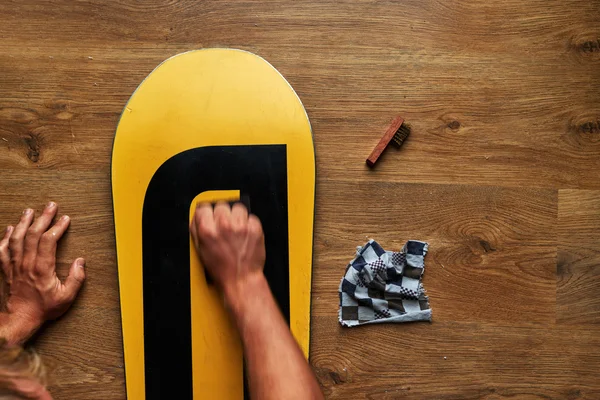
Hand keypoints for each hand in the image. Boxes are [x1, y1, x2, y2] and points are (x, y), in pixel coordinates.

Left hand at [0, 202, 85, 345]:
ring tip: (30, 211)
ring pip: (17, 238)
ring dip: (24, 222)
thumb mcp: (66, 297)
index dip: (57, 227)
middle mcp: (26, 264)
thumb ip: (76, 279)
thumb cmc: (43, 309)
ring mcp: (14, 265)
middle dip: (43, 218)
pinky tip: (10, 228)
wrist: (18, 320)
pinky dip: (6, 237)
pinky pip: (2, 249)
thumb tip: (81, 262)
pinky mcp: (6, 269)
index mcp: (42, 268)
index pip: (49, 241)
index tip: (65, 219)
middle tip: (50, 206)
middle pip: (33, 234)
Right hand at [190, 202, 265, 302]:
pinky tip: (246, 234)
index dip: (207, 213)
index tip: (210, 217)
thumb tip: (198, 216)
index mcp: (207, 231)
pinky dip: (250, 224)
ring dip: (237, 216)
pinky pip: (251, 217)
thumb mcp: (201, 251)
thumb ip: (197, 231)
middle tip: (225, 227)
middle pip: (221, 205)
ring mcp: (240, 226)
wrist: (241, 279)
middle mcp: (223, 226)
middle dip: (222, 215)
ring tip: (237, 229)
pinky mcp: (254, 228)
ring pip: (238, 208)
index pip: (203, 208)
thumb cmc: (222, 270)